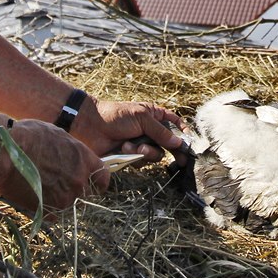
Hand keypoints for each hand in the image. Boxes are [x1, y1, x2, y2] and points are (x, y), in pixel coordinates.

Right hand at [0, 119, 109, 216]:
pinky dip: (45, 209)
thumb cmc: (26, 137)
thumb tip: (73, 156)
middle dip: (77, 191)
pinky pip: (53, 214)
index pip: (103, 177)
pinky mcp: (49, 211)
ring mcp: (66, 197)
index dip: (97, 181)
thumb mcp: (57, 135)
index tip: (92, 183)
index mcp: (85, 160)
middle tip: (60, 187)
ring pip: (70, 204)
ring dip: (60, 200)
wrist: (2, 153)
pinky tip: (34, 198)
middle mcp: (80, 180)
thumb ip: (71, 150)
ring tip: (42, 190)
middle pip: (87, 193)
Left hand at [73, 98, 190, 166]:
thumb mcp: (141, 119)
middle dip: (171, 151)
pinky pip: (142, 162)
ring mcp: (141, 143)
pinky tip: (124, 149)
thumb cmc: (114, 116)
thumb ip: (161, 131)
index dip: (183, 132)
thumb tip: (178, 143)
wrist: (89, 126)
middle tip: (180, 161)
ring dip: (146, 152)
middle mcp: (150, 130)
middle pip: (169, 143)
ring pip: (156, 155)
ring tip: (133, 146)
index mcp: (154, 116)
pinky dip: (134, 157)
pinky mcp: (131, 156)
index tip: (189, 142)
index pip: (175, 124)